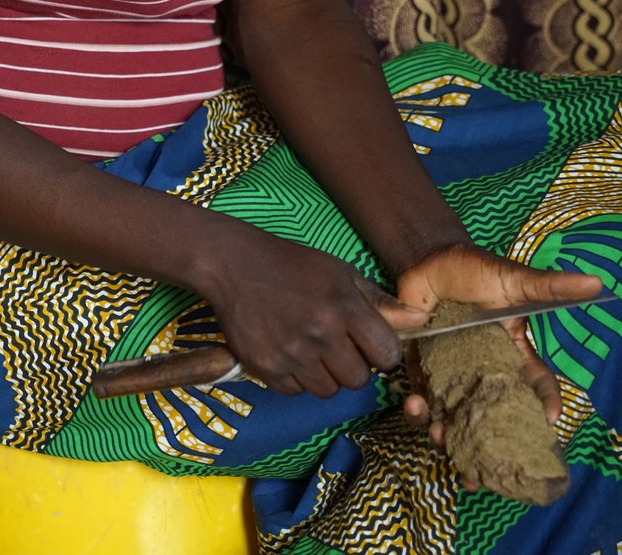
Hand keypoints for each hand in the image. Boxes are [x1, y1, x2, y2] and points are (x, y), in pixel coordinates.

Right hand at [197, 225, 428, 397]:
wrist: (235, 264)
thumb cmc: (294, 265)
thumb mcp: (341, 273)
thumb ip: (380, 302)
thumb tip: (422, 321)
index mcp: (344, 308)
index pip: (387, 356)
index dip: (381, 352)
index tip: (369, 342)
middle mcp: (320, 335)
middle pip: (358, 380)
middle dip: (353, 365)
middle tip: (336, 343)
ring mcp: (291, 354)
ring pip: (328, 390)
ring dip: (324, 374)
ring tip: (309, 345)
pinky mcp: (266, 368)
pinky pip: (296, 391)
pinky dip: (296, 377)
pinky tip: (287, 349)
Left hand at [395, 243, 602, 465]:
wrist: (428, 259)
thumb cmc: (476, 269)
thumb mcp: (513, 280)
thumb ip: (549, 287)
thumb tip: (596, 282)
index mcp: (511, 355)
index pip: (535, 386)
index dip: (545, 406)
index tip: (548, 423)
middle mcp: (483, 372)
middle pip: (491, 417)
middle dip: (488, 446)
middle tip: (482, 467)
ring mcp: (451, 374)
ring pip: (454, 417)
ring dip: (447, 435)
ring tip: (441, 437)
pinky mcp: (421, 370)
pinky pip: (421, 398)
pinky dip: (416, 409)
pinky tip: (414, 405)